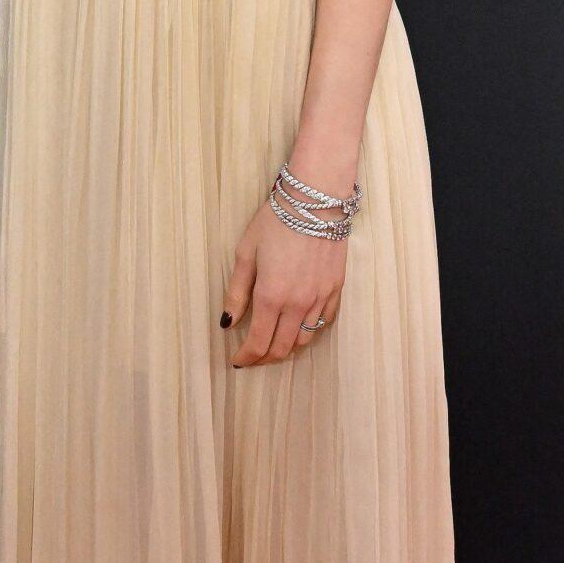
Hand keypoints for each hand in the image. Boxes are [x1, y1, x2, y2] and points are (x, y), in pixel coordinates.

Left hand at [221, 197, 347, 366]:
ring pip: (305, 340)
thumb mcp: (246, 254)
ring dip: (287, 347)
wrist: (316, 200)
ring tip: (274, 342)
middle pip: (282, 348)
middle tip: (253, 356)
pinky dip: (310, 330)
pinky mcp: (336, 289)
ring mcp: (320, 298)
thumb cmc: (276, 221)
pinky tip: (299, 325)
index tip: (237, 361)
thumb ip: (237, 293)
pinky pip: (324, 322)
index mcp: (271, 296)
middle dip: (265, 358)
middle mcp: (297, 304)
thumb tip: (227, 323)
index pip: (258, 343)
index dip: (246, 358)